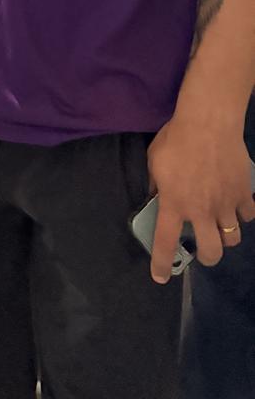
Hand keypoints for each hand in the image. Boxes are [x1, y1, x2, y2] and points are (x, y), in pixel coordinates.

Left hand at [147, 114, 254, 282]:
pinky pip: (248, 215)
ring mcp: (225, 204)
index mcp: (174, 204)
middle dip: (207, 257)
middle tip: (203, 248)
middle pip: (211, 253)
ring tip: (219, 224)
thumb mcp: (155, 160)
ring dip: (225, 235)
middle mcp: (201, 211)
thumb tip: (157, 196)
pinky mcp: (243, 194)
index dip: (161, 263)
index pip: (165, 242)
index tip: (160, 277)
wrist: (208, 123)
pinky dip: (242, 214)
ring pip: (232, 238)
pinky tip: (236, 204)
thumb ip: (156, 183)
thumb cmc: (175, 139)